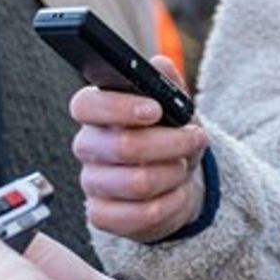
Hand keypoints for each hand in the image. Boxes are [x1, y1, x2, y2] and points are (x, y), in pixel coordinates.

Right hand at [72, 56, 210, 242]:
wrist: (177, 181)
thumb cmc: (168, 137)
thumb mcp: (174, 107)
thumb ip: (166, 84)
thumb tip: (160, 64)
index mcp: (96, 112)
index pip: (86, 105)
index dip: (120, 108)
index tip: (155, 110)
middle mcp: (87, 146)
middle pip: (122, 146)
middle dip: (169, 144)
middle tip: (192, 139)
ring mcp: (92, 182)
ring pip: (136, 182)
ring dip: (172, 174)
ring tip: (183, 167)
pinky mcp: (101, 215)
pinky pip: (137, 215)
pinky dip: (169, 204)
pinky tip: (175, 194)